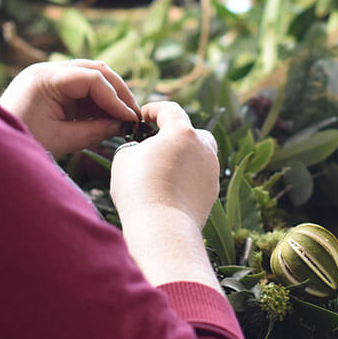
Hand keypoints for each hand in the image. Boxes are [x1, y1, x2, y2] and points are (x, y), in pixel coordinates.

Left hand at [0, 60, 139, 155]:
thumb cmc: (23, 142)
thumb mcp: (62, 140)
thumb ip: (95, 131)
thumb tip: (121, 125)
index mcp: (45, 78)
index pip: (93, 79)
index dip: (115, 98)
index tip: (130, 118)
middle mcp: (47, 70)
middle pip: (96, 70)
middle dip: (118, 92)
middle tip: (133, 114)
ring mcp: (49, 76)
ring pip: (92, 76)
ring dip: (109, 95)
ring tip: (123, 117)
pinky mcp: (51, 87)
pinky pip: (82, 87)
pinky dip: (97, 100)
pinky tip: (108, 117)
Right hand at [109, 102, 219, 229]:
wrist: (162, 228)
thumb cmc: (139, 189)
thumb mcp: (125, 157)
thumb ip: (136, 145)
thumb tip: (143, 149)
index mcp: (182, 132)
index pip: (169, 110)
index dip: (153, 110)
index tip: (142, 117)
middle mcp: (203, 147)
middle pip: (190, 131)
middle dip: (173, 134)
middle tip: (154, 144)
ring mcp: (211, 170)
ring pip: (197, 155)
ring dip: (181, 156)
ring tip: (160, 169)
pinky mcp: (213, 191)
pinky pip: (199, 176)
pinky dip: (186, 177)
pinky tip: (169, 188)